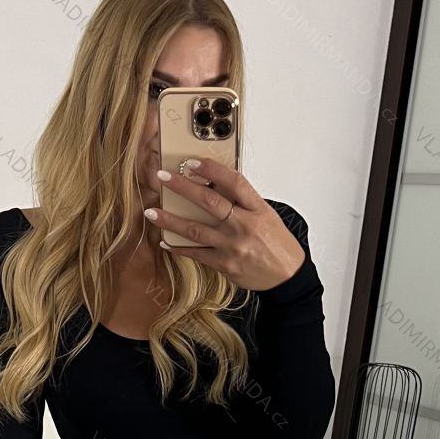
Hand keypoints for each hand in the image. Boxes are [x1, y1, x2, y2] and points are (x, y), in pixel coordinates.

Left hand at [144, 159, 305, 291]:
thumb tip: (213, 186)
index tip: (192, 162)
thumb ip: (242, 202)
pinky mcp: (225, 265)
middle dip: (182, 187)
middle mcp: (244, 226)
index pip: (233, 182)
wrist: (287, 276)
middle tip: (162, 177)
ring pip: (195, 230)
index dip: (211, 169)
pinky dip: (178, 247)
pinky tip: (165, 241)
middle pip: (209, 202)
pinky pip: (196, 254)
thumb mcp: (266, 215)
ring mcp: (233, 246)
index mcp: (257, 209)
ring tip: (152, 212)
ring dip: (170, 220)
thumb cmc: (277, 244)